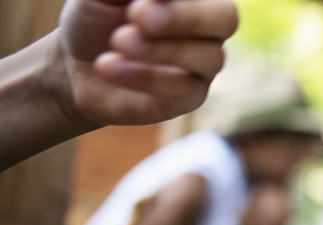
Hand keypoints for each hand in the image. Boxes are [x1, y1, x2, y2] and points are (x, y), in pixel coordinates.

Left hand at [57, 0, 237, 126]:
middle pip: (227, 18)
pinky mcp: (190, 97)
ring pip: (210, 57)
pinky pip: (184, 88)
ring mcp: (203, 64)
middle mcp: (206, 27)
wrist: (75, 64)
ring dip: (161, 49)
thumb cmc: (95, 16)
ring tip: (117, 42)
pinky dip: (145, 76)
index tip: (136, 1)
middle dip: (187, 17)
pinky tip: (108, 65)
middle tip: (138, 16)